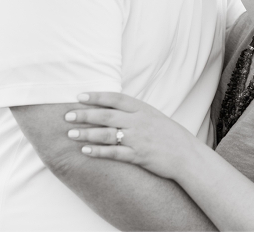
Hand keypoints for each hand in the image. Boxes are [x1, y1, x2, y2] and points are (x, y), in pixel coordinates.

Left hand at [64, 92, 198, 180]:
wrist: (186, 155)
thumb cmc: (168, 135)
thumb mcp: (153, 116)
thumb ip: (134, 112)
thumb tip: (111, 108)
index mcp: (143, 109)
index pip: (115, 98)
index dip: (96, 96)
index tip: (79, 96)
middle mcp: (139, 122)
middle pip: (106, 116)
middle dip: (84, 115)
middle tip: (67, 115)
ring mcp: (138, 139)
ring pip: (107, 134)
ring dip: (87, 133)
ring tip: (71, 133)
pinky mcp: (138, 156)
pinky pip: (114, 153)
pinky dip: (98, 151)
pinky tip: (85, 150)